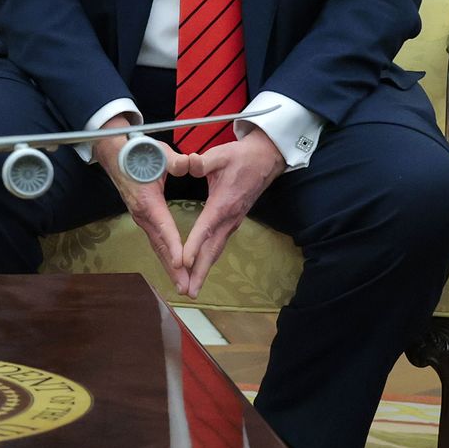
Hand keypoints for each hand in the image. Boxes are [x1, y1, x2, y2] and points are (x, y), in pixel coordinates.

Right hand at [94, 127, 200, 294]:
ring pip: (157, 246)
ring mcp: (141, 218)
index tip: (181, 263)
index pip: (163, 225)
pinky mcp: (143, 218)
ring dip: (170, 267)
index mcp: (148, 200)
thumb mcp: (158, 152)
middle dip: (173, 268)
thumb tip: (190, 163)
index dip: (173, 244)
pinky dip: (165, 256)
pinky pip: (155, 241)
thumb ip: (175, 160)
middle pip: (160, 245)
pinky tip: (173, 268)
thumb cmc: (138, 152)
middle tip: (186, 288)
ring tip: (183, 286)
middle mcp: (143, 214)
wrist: (115, 154)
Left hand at [177, 130, 285, 298]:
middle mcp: (229, 218)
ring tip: (192, 290)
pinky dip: (208, 260)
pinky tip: (200, 270)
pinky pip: (219, 245)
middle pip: (212, 249)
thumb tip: (186, 162)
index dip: (193, 245)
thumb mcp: (220, 155)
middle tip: (187, 292)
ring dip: (204, 270)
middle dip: (199, 271)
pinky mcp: (233, 222)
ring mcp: (233, 222)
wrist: (266, 159)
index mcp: (223, 203)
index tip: (182, 262)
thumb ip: (201, 161)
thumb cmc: (241, 156)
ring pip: (216, 251)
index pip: (205, 227)